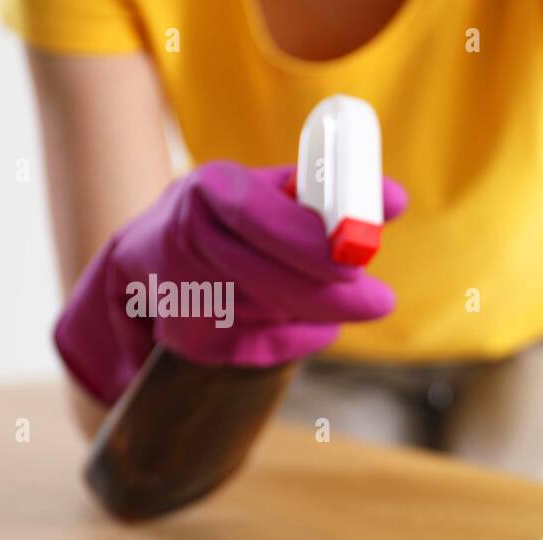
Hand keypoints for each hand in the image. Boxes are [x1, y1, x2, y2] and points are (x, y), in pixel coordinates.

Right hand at [55, 161, 406, 404]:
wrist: (145, 264)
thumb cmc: (234, 218)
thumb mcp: (276, 193)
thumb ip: (336, 197)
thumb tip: (397, 200)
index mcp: (211, 189)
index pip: (257, 214)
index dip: (307, 241)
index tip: (356, 262)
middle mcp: (185, 237)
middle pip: (261, 274)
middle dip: (328, 294)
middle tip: (382, 301)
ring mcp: (181, 292)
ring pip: (263, 313)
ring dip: (317, 312)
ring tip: (357, 303)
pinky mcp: (190, 339)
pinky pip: (259, 347)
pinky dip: (295, 338)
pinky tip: (310, 324)